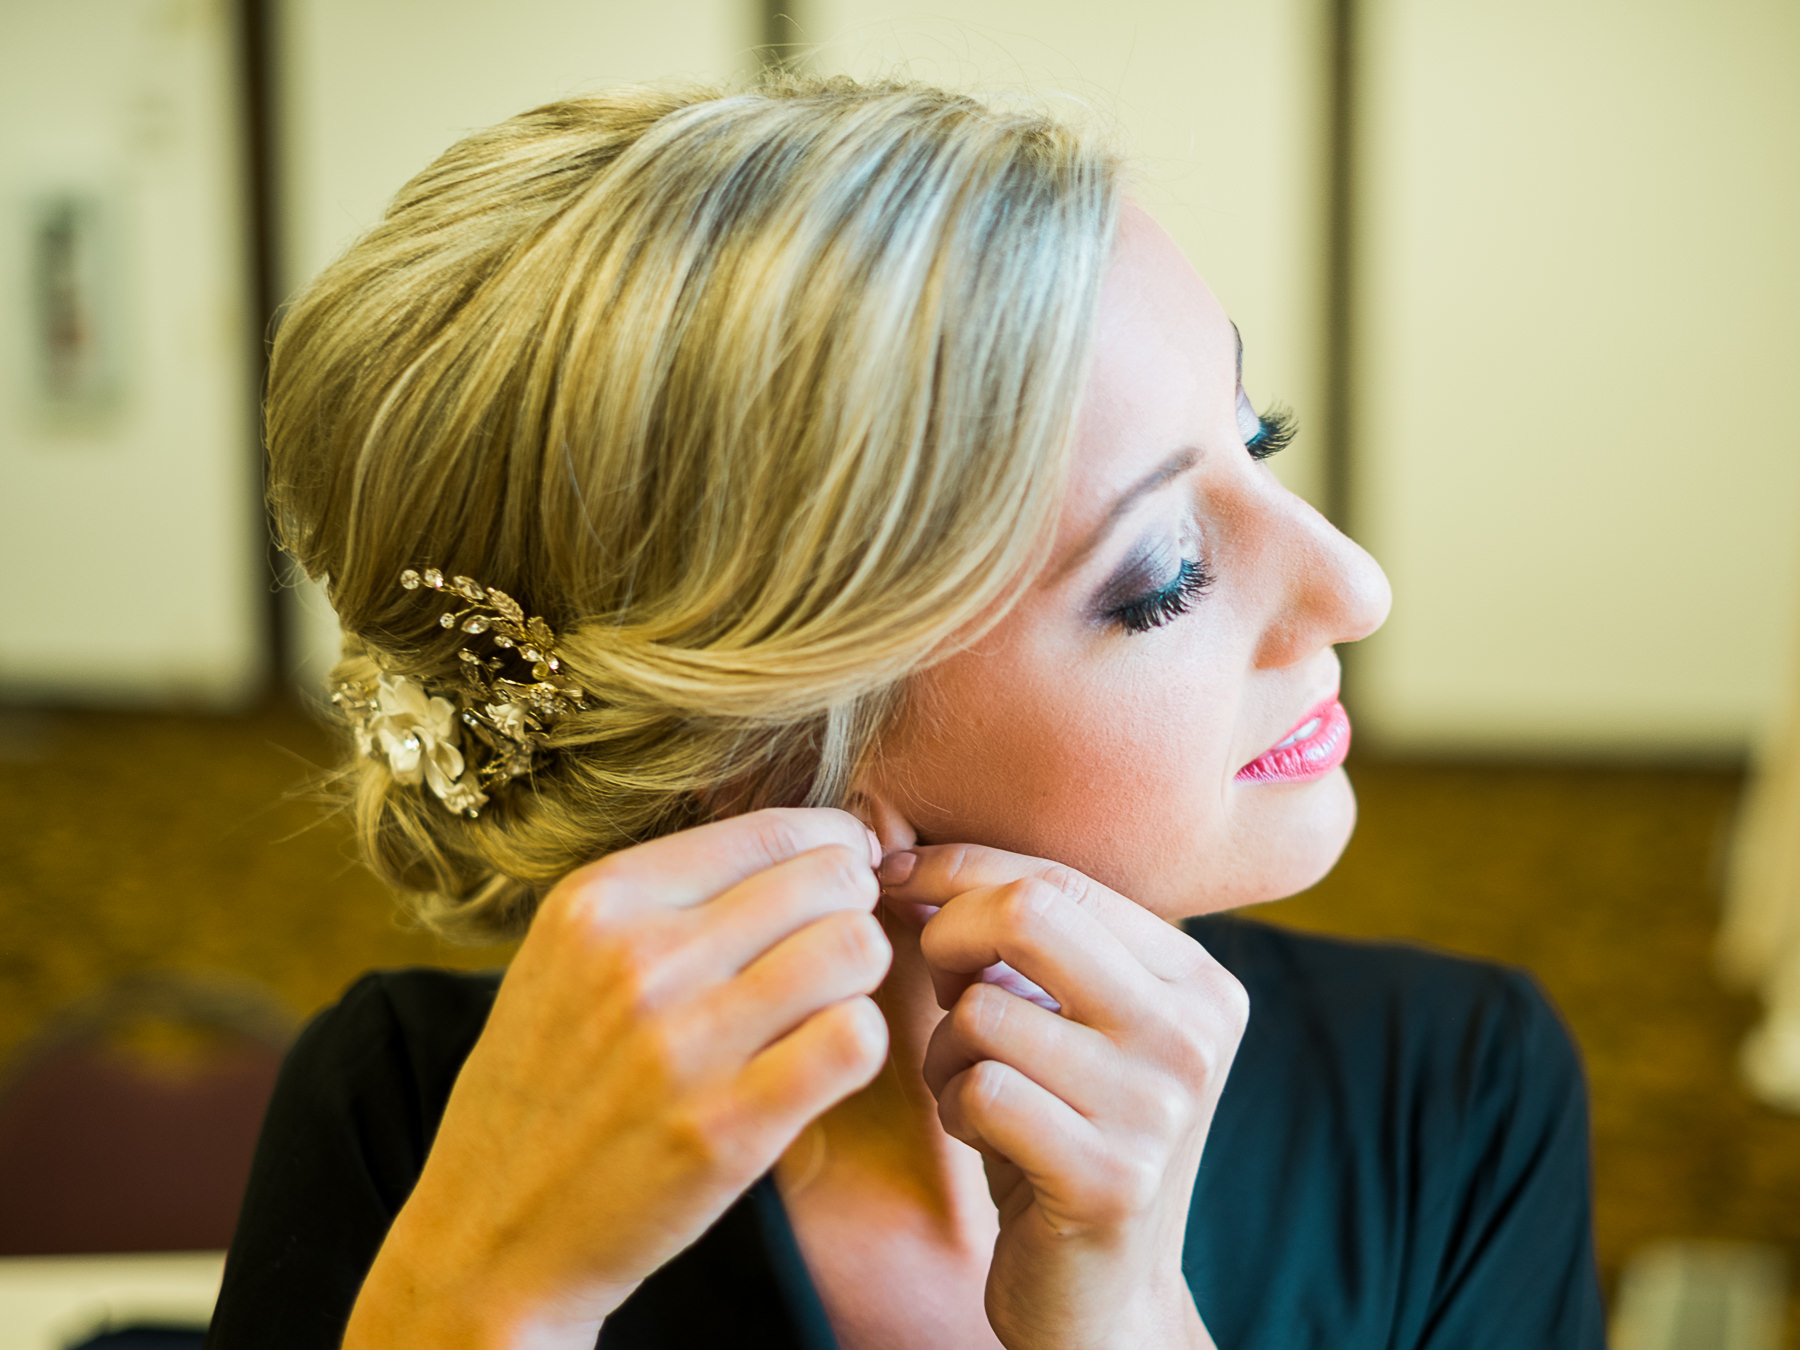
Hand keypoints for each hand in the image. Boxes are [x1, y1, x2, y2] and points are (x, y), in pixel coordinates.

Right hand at [347, 809, 892, 1348]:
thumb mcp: (565, 957)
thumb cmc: (545, 1086)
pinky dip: (858, 1044)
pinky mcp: (729, 1128)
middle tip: (835, 947)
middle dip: (853, 907)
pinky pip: (855, 1040)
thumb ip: (667, 896)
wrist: (492, 1234)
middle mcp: (640, 958)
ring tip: (827, 1002)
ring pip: (854, 948)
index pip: (772, 829)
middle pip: (829, 881)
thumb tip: (801, 842)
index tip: (842, 874)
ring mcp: (685, 1044)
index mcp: (599, 901)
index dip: (833, 846)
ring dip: (860, 975)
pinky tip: (823, 1061)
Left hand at [881, 844, 1245, 1349]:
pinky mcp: (1112, 1177)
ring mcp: (1161, 1106)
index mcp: (1198, 981)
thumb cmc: (1062, 1136)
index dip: (961, 866)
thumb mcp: (1062, 1025)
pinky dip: (956, 1107)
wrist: (1105, 1300)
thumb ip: (1017, 945)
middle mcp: (1195, 1031)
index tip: (895, 873)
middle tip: (934, 979)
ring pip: (984, 1009)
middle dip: (948, 933)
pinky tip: (987, 1139)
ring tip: (976, 1089)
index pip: (1061, 875)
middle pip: (1030, 909)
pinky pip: (981, 1089)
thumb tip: (908, 863)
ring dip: (947, 1050)